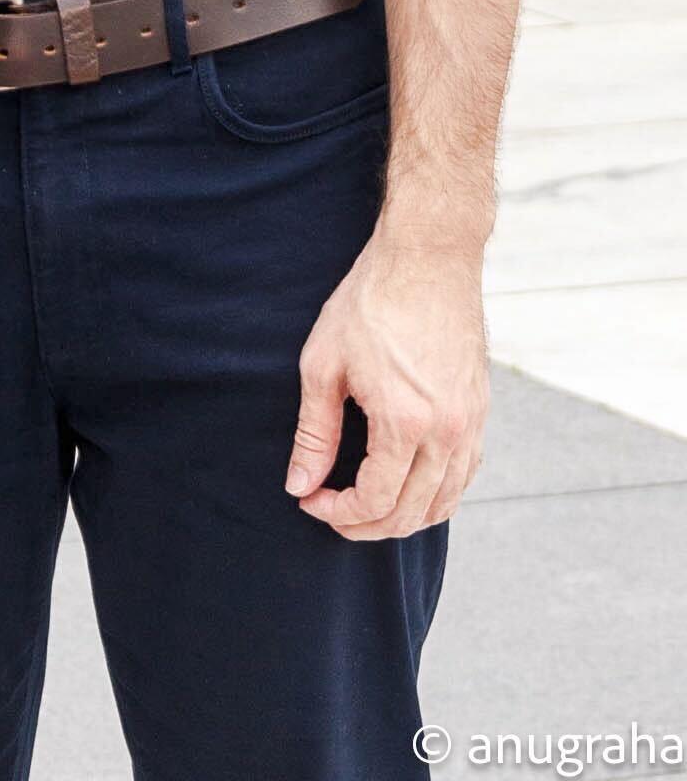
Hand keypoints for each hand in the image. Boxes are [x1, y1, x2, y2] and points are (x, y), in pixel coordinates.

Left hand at [285, 223, 488, 537]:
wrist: (429, 256)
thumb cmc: (370, 301)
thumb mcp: (324, 363)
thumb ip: (314, 433)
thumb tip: (300, 484)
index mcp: (406, 422)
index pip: (374, 500)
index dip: (337, 513)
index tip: (309, 499)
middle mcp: (447, 432)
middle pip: (410, 512)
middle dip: (365, 525)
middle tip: (330, 511)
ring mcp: (470, 424)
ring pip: (443, 503)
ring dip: (402, 518)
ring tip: (364, 508)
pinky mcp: (480, 411)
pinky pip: (464, 476)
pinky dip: (435, 496)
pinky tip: (406, 486)